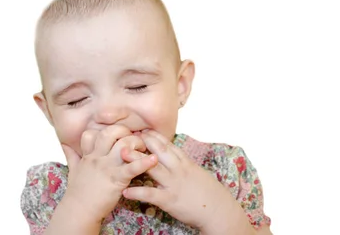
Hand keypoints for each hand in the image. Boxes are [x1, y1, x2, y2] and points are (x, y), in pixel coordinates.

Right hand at [61, 125, 157, 223]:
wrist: (79, 211)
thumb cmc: (78, 191)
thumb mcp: (73, 170)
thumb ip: (71, 155)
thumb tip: (64, 144)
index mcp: (89, 155)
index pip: (93, 133)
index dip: (105, 131)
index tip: (116, 135)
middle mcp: (97, 158)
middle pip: (110, 133)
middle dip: (124, 131)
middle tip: (134, 138)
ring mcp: (107, 167)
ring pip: (123, 145)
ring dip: (137, 143)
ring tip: (143, 148)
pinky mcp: (117, 179)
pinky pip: (132, 167)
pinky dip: (145, 162)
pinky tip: (153, 159)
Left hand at [121, 130, 245, 232]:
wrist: (218, 210)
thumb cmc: (209, 193)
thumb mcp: (197, 174)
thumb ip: (185, 166)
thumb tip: (175, 159)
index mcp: (186, 163)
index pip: (169, 146)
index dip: (155, 137)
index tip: (144, 130)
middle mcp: (179, 170)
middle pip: (160, 152)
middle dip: (144, 142)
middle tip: (130, 134)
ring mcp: (174, 184)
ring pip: (153, 168)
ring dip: (137, 160)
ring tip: (122, 154)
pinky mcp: (169, 200)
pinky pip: (151, 194)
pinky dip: (137, 192)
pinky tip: (126, 191)